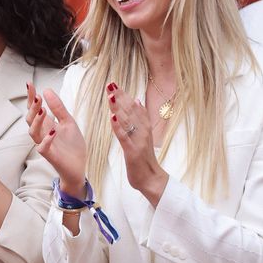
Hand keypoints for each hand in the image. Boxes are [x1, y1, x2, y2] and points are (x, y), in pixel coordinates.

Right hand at [25, 82, 87, 195]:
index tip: (29, 83)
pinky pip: (43, 147)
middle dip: (33, 107)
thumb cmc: (72, 145)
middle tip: (38, 97)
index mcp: (46, 124)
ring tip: (43, 111)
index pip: (34, 109)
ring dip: (36, 121)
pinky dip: (47, 139)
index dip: (31, 97)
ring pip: (33, 132)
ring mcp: (44, 144)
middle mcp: (42, 133)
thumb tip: (47, 90)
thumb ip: (59, 108)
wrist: (79, 166)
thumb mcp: (68, 122)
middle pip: (30, 119)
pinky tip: (52, 131)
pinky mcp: (50, 155)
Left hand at [105, 82, 167, 203]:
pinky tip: (112, 117)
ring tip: (111, 95)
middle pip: (131, 111)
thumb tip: (137, 100)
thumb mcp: (142, 135)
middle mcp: (143, 131)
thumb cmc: (144, 158)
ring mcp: (138, 141)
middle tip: (111, 83)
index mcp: (144, 127)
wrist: (151, 179)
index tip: (114, 83)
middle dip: (120, 97)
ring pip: (127, 121)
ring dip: (119, 107)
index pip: (134, 107)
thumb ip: (140, 118)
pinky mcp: (133, 151)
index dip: (124, 95)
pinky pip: (124, 136)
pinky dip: (118, 126)